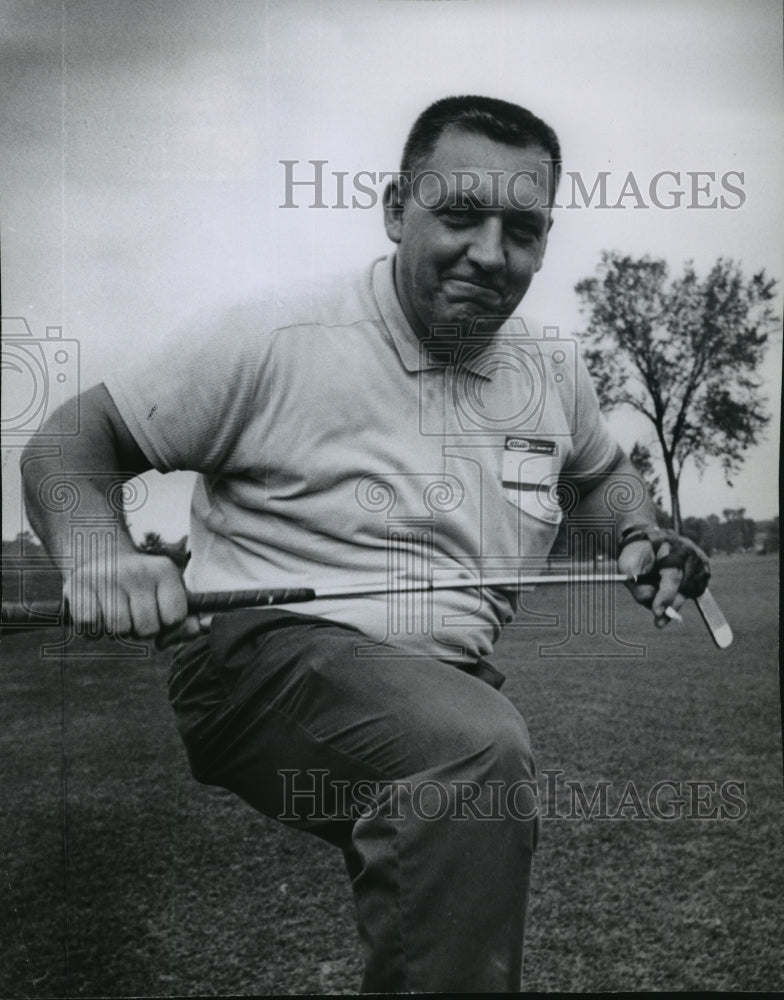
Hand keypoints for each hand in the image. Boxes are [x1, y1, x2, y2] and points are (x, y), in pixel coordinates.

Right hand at [63, 549, 200, 644]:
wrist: (97, 556)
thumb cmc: (139, 587)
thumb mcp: (166, 595)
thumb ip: (183, 619)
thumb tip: (196, 630)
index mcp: (164, 570)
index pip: (175, 618)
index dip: (166, 624)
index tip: (157, 612)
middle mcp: (137, 570)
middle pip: (147, 628)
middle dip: (139, 630)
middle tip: (131, 613)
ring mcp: (106, 576)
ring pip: (119, 629)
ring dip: (115, 631)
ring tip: (114, 612)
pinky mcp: (77, 585)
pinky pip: (91, 627)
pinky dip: (92, 630)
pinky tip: (96, 612)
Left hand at [618, 527, 710, 627]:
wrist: (648, 539)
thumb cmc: (636, 553)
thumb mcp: (627, 565)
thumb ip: (637, 586)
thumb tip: (653, 605)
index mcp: (669, 545)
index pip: (672, 576)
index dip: (665, 597)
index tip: (657, 613)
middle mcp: (689, 550)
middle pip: (684, 586)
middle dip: (671, 604)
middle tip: (658, 621)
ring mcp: (699, 559)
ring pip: (691, 590)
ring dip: (676, 599)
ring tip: (660, 593)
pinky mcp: (704, 567)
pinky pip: (697, 590)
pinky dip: (683, 594)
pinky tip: (672, 589)